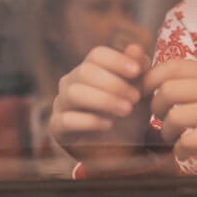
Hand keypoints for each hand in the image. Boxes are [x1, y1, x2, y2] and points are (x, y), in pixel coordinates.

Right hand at [49, 43, 151, 168]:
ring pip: (74, 93)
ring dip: (103, 100)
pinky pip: (65, 120)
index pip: (97, 54)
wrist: (122, 149)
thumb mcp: (140, 91)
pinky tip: (108, 124)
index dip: (117, 60)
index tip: (137, 71)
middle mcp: (70, 82)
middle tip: (135, 98)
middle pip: (85, 71)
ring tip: (126, 110)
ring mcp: (61, 104)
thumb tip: (134, 47)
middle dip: (113, 83)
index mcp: (89, 68)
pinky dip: (89, 120)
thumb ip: (139, 69)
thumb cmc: (129, 114)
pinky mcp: (56, 128)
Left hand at [144, 59, 196, 179]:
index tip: (143, 93)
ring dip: (166, 131)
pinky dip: (180, 150)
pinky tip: (187, 152)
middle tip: (161, 119)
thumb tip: (152, 84)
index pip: (172, 66)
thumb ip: (193, 84)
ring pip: (174, 116)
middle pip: (167, 91)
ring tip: (174, 138)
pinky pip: (187, 141)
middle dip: (156, 109)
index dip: (150, 79)